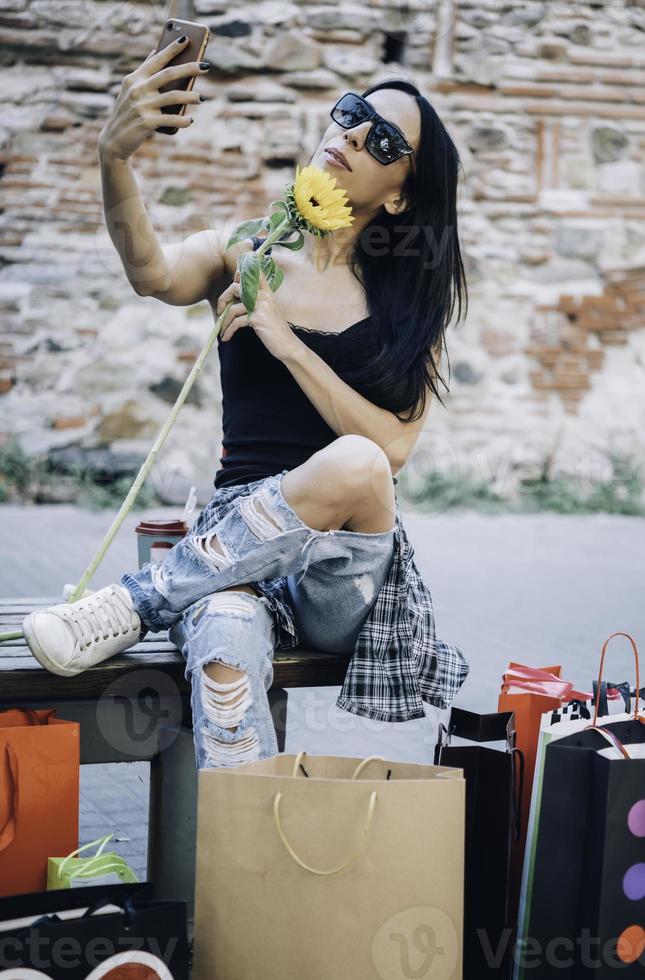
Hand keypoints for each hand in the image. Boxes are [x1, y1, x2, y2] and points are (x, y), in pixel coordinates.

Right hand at [98, 36, 207, 161]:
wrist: (114, 140)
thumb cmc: (127, 113)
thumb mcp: (130, 90)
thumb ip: (144, 73)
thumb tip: (155, 51)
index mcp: (134, 79)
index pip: (156, 59)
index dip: (171, 49)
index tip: (186, 40)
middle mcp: (137, 89)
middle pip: (168, 74)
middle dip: (189, 68)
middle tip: (206, 66)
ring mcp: (141, 106)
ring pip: (172, 96)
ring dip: (190, 96)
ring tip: (201, 98)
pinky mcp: (146, 122)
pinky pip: (170, 119)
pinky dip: (182, 120)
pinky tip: (190, 120)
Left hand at [216, 269, 300, 360]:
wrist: (288, 345)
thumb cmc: (276, 331)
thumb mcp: (268, 312)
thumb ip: (255, 301)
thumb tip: (237, 297)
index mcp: (267, 292)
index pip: (252, 274)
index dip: (239, 275)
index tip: (231, 285)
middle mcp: (263, 296)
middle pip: (235, 288)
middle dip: (223, 299)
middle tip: (220, 311)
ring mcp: (260, 306)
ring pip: (233, 308)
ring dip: (224, 321)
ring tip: (222, 330)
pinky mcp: (257, 318)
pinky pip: (236, 322)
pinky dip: (228, 330)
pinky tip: (226, 337)